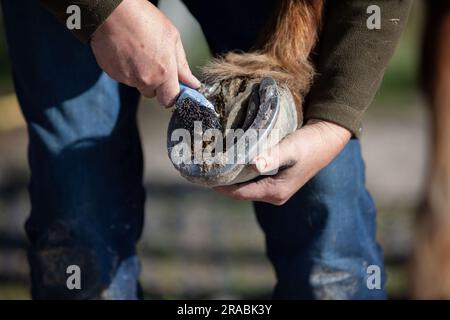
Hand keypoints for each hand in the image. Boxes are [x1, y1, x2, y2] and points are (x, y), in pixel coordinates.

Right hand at [90, 0, 199, 105]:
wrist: (111, 12)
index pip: (170, 100)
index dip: (172, 94)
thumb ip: (182, 65)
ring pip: (138, 84)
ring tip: (139, 51)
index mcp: (164, 73)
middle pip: (153, 93)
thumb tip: (191, 82)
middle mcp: (145, 80)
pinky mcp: (113, 74)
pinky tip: (127, 51)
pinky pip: (124, 77)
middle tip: (154, 61)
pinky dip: (127, 69)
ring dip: (141, 74)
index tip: (174, 87)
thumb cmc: (143, 19)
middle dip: (156, 83)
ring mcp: (127, 78)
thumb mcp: (172, 38)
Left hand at [214, 120, 351, 204]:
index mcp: (275, 192)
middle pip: (239, 191)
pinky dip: (239, 171)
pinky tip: (230, 160)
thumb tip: (253, 164)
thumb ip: (272, 156)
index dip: (220, 186)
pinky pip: (250, 179)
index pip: (239, 193)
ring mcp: (274, 188)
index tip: (203, 175)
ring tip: (213, 163)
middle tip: (203, 167)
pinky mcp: (275, 178)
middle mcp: (273, 194)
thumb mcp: (290, 149)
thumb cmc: (309, 144)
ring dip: (230, 176)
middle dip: (222, 181)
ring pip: (244, 185)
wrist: (327, 139)